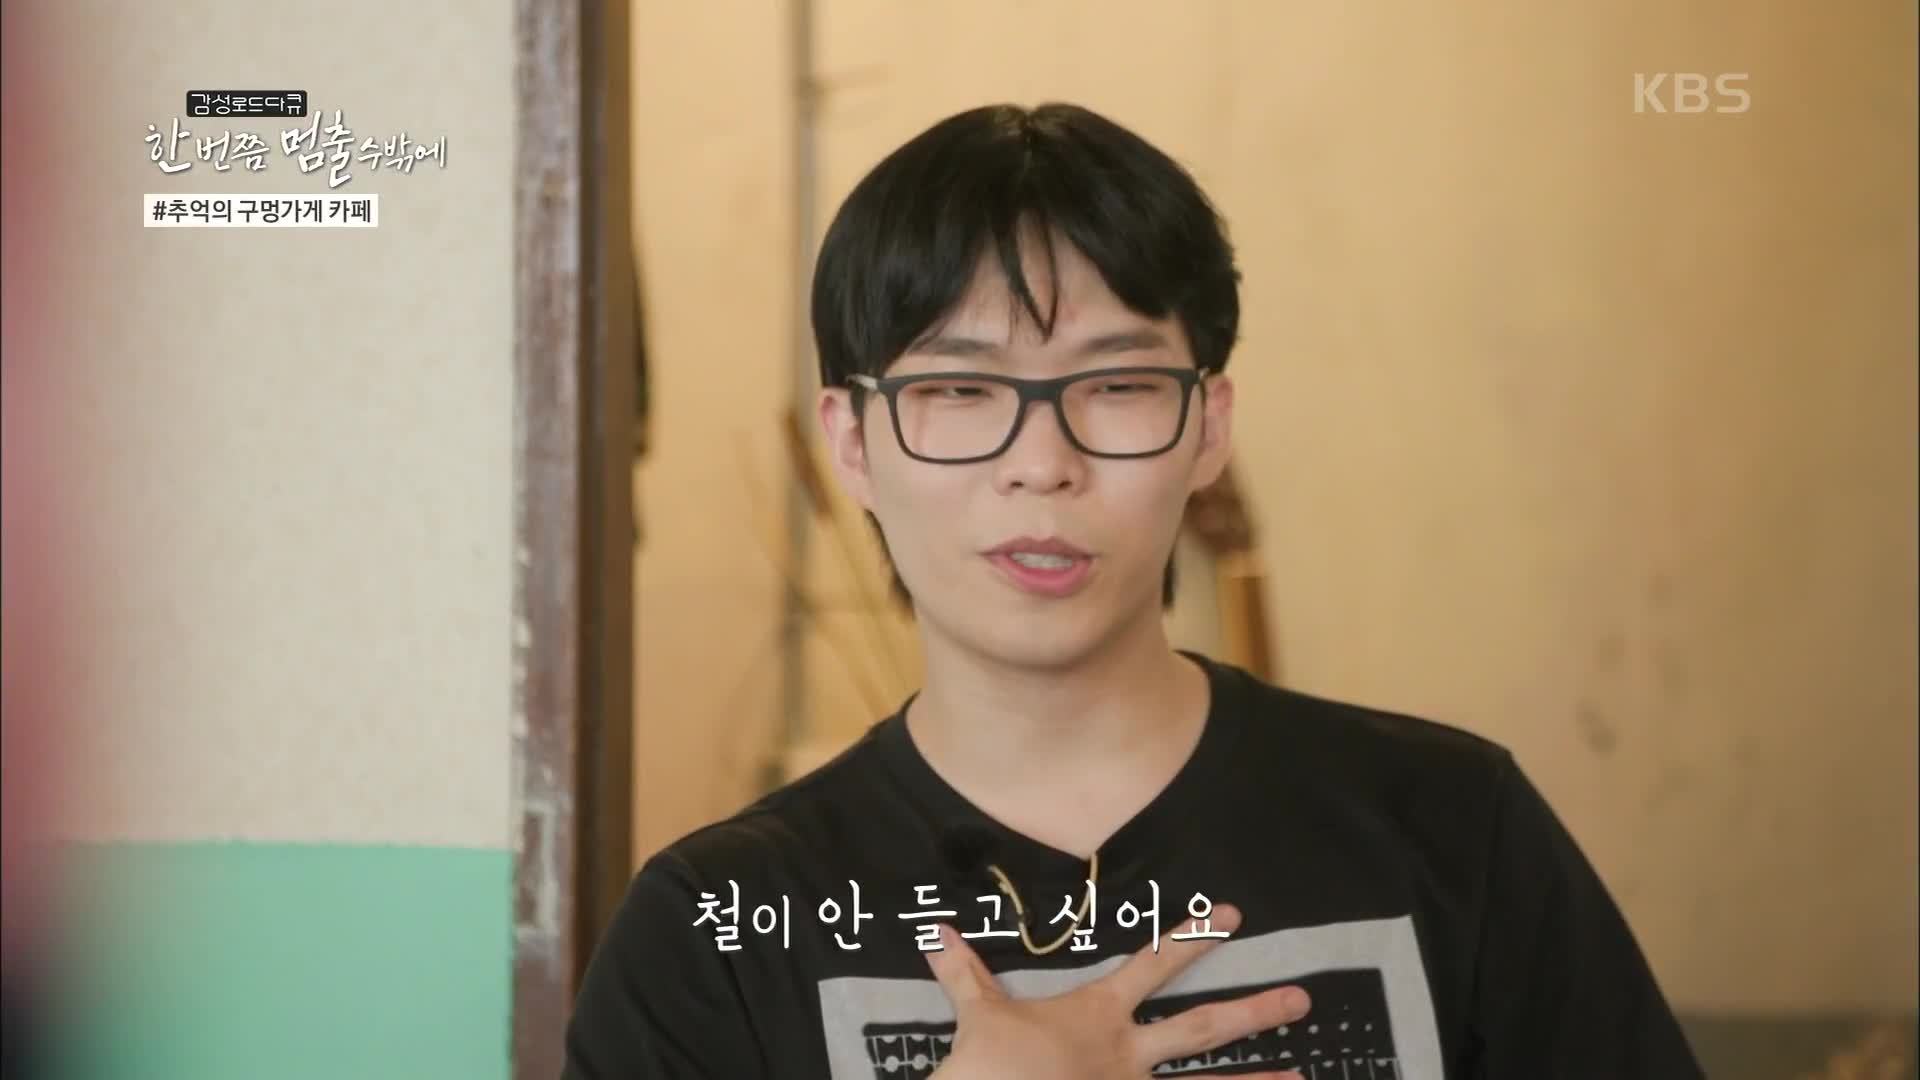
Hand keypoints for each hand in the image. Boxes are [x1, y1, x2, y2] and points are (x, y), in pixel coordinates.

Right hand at [924, 903, 1311, 1079]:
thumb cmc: (987, 1067)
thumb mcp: (978, 1016)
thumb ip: (965, 973)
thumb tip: (936, 933)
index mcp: (1097, 1014)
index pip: (1153, 965)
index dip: (1192, 938)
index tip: (1231, 915)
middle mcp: (1127, 1054)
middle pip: (1202, 1029)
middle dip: (1254, 1013)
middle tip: (1302, 1000)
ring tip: (1304, 1076)